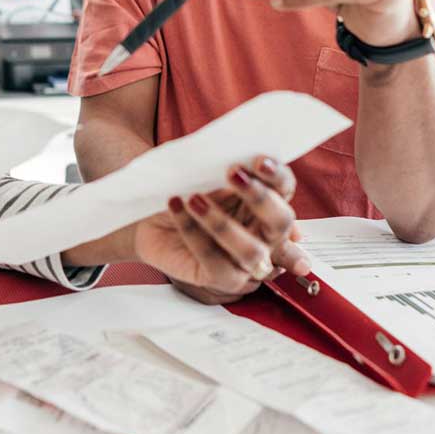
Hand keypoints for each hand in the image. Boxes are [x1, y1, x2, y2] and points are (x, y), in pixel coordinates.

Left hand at [133, 157, 308, 304]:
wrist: (150, 219)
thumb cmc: (184, 192)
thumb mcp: (204, 175)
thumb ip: (225, 169)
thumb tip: (234, 155)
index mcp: (267, 202)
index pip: (284, 187)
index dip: (276, 174)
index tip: (258, 160)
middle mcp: (264, 234)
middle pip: (281, 221)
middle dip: (260, 198)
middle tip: (233, 173)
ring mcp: (246, 260)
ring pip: (252, 252)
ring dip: (223, 223)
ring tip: (194, 198)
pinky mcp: (222, 278)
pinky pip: (215, 262)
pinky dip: (194, 233)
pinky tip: (176, 207)